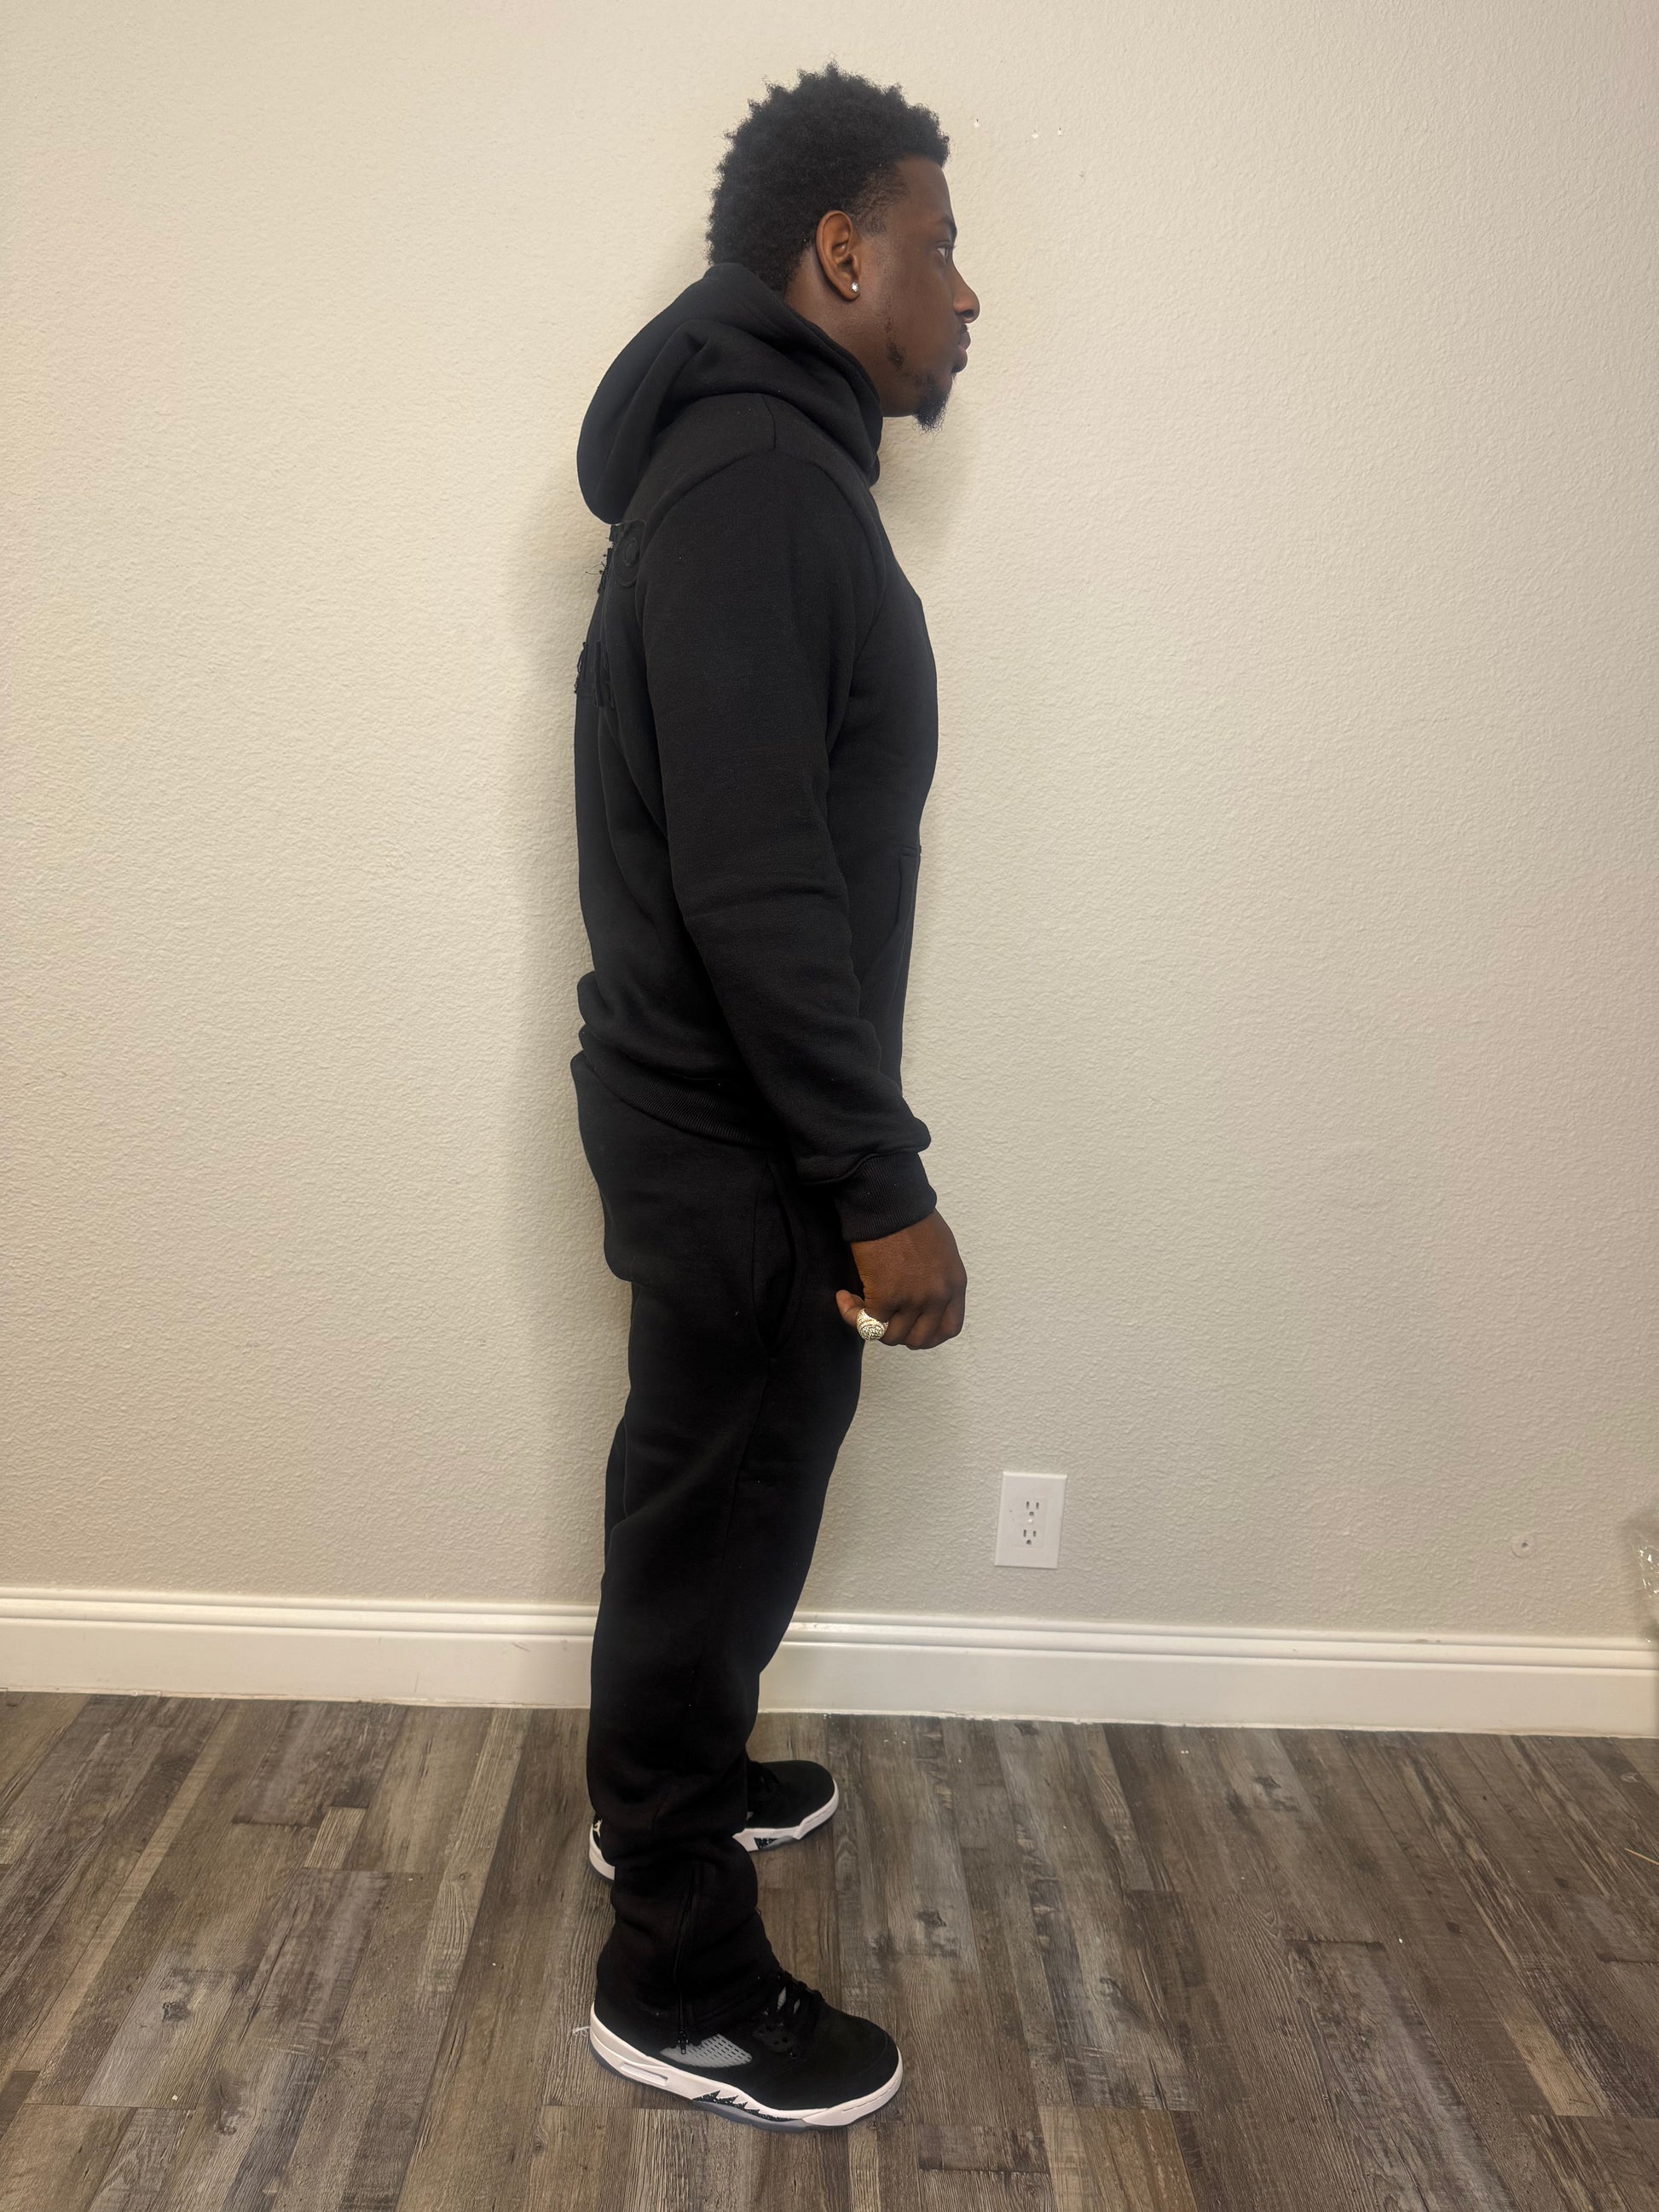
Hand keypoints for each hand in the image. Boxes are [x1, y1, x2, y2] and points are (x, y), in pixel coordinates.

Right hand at [836, 1210, 966, 1349]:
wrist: (889, 1202)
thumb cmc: (909, 1216)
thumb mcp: (940, 1249)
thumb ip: (936, 1277)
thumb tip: (919, 1294)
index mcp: (954, 1283)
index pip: (949, 1328)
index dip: (928, 1335)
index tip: (909, 1327)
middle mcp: (938, 1296)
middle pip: (919, 1339)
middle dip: (897, 1333)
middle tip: (880, 1316)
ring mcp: (913, 1299)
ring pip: (891, 1336)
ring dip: (872, 1325)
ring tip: (858, 1304)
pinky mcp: (886, 1297)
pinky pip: (867, 1324)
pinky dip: (850, 1314)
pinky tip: (844, 1296)